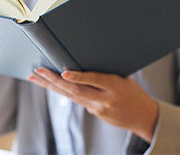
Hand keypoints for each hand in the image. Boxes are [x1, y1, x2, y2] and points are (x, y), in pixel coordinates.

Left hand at [28, 68, 158, 142]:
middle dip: (53, 80)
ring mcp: (98, 109)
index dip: (78, 77)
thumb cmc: (135, 93)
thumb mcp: (125, 79)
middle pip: (75, 91)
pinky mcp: (95, 113)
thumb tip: (82, 62)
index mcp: (115, 86)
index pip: (93, 80)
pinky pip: (76, 100)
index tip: (64, 72)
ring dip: (50, 86)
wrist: (145, 118)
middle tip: (38, 71)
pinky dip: (62, 91)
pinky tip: (50, 85)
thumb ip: (105, 74)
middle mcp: (104, 99)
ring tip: (35, 77)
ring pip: (70, 96)